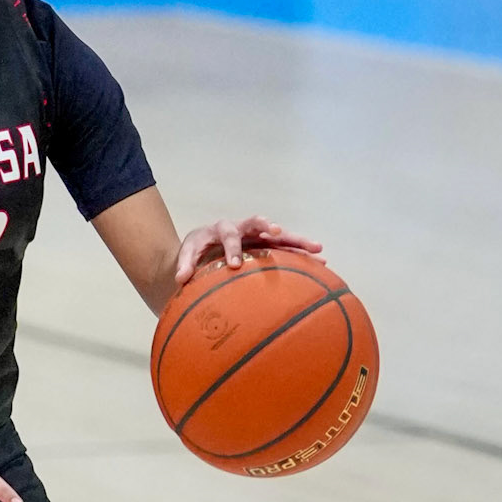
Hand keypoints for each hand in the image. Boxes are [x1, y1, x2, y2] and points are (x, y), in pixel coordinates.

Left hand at [173, 216, 321, 288]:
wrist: (205, 244)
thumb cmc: (197, 249)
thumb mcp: (188, 253)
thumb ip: (185, 263)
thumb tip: (181, 278)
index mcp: (221, 228)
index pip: (228, 234)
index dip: (232, 247)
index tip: (234, 264)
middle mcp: (243, 227)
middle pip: (258, 223)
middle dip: (268, 228)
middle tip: (277, 233)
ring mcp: (258, 235)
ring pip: (279, 234)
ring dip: (297, 240)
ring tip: (317, 249)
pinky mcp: (268, 243)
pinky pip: (287, 247)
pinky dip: (302, 253)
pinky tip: (320, 262)